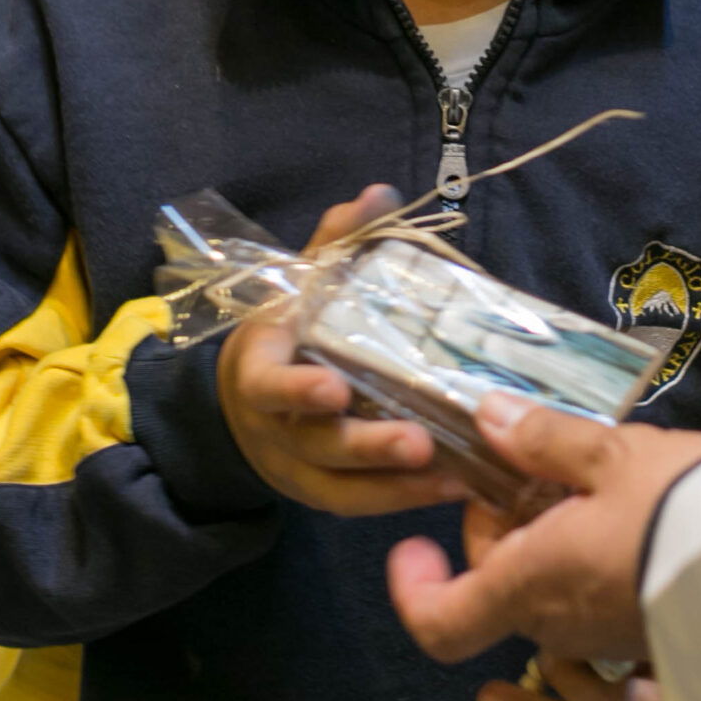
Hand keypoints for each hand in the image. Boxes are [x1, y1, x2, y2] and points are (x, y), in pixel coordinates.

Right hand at [217, 186, 468, 516]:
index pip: (268, 386)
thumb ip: (336, 240)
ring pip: (342, 489)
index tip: (333, 388)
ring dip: (398, 485)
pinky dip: (405, 501)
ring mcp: (297, 470)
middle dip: (366, 447)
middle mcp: (274, 429)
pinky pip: (361, 506)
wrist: (244, 400)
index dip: (296, 390)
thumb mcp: (302, 281)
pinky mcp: (323, 496)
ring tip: (454, 476)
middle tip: (418, 442)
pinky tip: (456, 489)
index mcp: (260, 371)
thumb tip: (380, 193)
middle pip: (317, 445)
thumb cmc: (288, 329)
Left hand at [387, 396, 700, 665]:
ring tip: (582, 496)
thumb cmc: (682, 505)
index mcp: (530, 583)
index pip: (440, 623)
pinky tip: (610, 538)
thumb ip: (543, 441)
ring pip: (543, 607)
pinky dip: (581, 585)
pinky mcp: (647, 653)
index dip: (414, 590)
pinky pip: (590, 631)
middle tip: (533, 473)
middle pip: (494, 593)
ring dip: (542, 557)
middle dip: (497, 536)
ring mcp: (603, 649)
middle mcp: (557, 630)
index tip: (415, 547)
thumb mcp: (610, 453)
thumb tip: (486, 418)